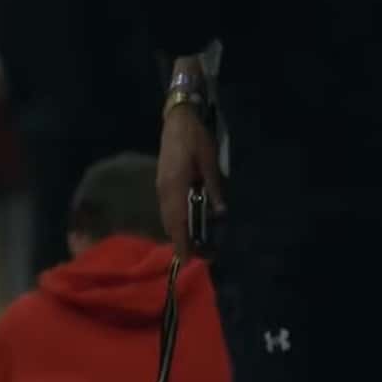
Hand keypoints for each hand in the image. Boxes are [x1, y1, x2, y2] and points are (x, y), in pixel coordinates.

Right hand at [156, 101, 225, 258]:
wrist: (178, 120)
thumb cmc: (195, 139)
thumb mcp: (210, 162)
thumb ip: (214, 187)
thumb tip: (220, 212)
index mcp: (176, 186)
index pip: (177, 221)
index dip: (181, 242)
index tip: (184, 260)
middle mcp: (165, 190)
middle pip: (170, 222)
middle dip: (179, 241)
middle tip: (193, 256)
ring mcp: (161, 185)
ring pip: (166, 216)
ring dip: (176, 231)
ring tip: (190, 244)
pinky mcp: (162, 182)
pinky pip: (166, 208)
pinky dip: (174, 220)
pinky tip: (183, 223)